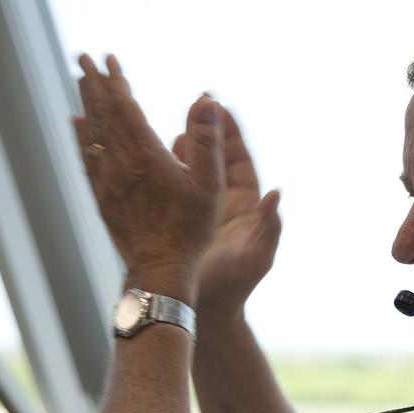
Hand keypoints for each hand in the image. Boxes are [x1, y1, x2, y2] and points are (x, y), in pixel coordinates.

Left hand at [73, 54, 221, 297]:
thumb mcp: (209, 183)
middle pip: (102, 114)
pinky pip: (87, 159)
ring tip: (80, 82)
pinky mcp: (103, 198)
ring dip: (85, 104)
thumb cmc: (190, 228)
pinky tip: (77, 126)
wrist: (160, 269)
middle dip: (92, 83)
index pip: (124, 107)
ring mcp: (107, 181)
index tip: (108, 58)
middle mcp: (120, 163)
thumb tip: (208, 100)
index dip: (116, 81)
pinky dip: (81, 137)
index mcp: (146, 155)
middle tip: (82, 58)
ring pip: (92, 134)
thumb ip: (206, 139)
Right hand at [172, 104, 280, 321]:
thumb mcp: (256, 258)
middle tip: (191, 100)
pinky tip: (137, 149)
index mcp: (244, 204)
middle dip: (202, 127)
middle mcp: (220, 200)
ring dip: (175, 140)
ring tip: (164, 116)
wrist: (204, 312)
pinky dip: (155, 167)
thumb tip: (276, 195)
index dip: (230, 131)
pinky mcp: (175, 216)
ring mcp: (196, 207)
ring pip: (186, 165)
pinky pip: (166, 184)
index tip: (220, 105)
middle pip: (211, 155)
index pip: (238, 158)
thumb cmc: (234, 288)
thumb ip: (269, 227)